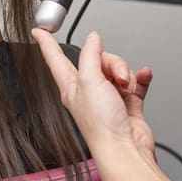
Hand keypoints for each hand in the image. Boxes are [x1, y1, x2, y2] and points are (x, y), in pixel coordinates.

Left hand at [32, 29, 154, 158]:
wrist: (125, 149)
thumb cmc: (101, 126)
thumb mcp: (89, 81)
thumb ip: (90, 56)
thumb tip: (92, 39)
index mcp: (71, 86)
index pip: (55, 59)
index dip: (47, 43)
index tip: (38, 31)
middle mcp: (88, 91)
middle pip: (99, 60)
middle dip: (113, 63)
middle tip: (116, 77)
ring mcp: (108, 97)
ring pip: (119, 70)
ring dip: (127, 75)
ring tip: (125, 90)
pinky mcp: (127, 104)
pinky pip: (135, 82)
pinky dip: (140, 79)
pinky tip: (143, 77)